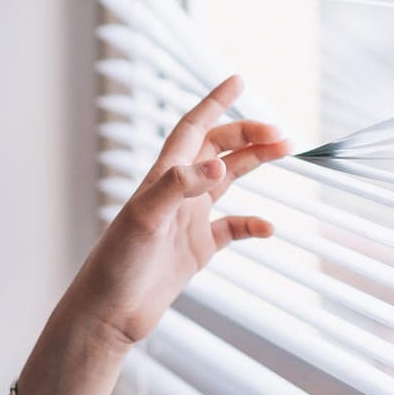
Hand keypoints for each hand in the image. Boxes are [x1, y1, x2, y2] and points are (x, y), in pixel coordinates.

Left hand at [61, 74, 290, 346]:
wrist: (108, 314)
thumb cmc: (116, 265)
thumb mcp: (146, 219)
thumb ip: (180, 187)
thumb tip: (220, 165)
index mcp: (162, 177)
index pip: (193, 128)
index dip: (214, 102)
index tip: (238, 80)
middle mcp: (177, 193)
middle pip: (217, 149)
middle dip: (248, 134)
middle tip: (282, 133)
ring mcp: (188, 220)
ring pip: (228, 180)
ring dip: (255, 164)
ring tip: (285, 152)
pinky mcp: (196, 249)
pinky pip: (231, 229)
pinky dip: (251, 224)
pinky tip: (268, 228)